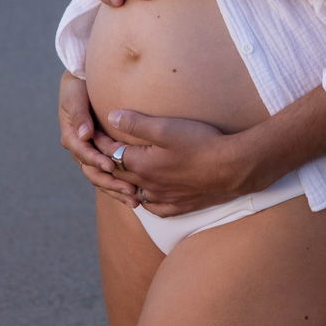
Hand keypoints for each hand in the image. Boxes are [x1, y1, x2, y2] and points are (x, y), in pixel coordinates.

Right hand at [57, 70, 139, 204]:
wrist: (81, 81)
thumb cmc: (77, 88)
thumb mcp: (75, 97)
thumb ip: (80, 115)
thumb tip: (85, 135)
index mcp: (72, 137)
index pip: (84, 153)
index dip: (96, 160)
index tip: (111, 166)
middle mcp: (81, 148)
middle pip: (93, 172)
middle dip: (111, 183)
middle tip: (130, 192)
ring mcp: (90, 153)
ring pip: (101, 177)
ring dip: (117, 189)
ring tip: (135, 200)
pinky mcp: (101, 153)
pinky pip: (109, 173)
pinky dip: (119, 184)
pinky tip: (135, 193)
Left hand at [93, 109, 257, 215]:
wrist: (231, 168)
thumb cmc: (199, 143)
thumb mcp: (166, 127)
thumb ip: (137, 124)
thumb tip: (112, 118)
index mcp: (141, 165)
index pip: (112, 154)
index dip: (102, 142)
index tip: (94, 133)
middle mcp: (148, 186)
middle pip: (121, 175)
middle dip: (110, 162)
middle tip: (103, 151)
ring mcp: (163, 199)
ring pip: (136, 193)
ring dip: (128, 182)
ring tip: (125, 171)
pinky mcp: (179, 206)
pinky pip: (155, 208)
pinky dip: (147, 200)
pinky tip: (149, 196)